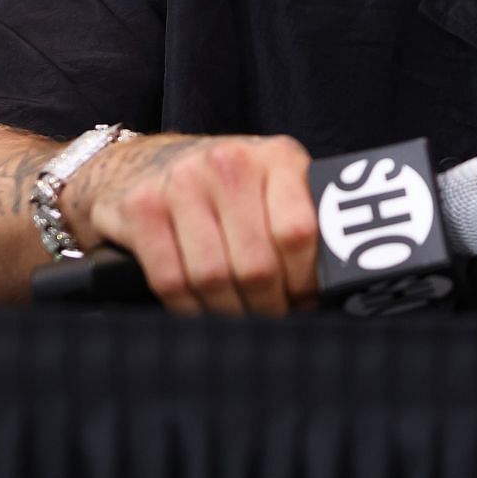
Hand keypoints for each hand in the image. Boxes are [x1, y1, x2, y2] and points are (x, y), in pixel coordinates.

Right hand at [60, 133, 318, 316]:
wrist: (142, 163)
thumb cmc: (225, 186)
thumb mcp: (274, 186)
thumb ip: (304, 222)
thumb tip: (335, 286)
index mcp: (278, 156)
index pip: (298, 233)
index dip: (304, 281)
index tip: (306, 303)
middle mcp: (229, 162)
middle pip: (256, 264)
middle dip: (269, 306)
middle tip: (275, 320)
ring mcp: (181, 182)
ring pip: (214, 278)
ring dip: (231, 313)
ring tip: (244, 320)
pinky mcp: (141, 208)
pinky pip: (171, 281)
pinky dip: (191, 309)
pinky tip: (205, 311)